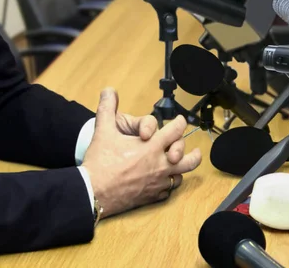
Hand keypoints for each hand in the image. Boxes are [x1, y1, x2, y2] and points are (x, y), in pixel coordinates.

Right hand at [82, 88, 201, 217]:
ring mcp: (157, 182)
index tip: (181, 122)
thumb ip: (108, 108)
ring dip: (180, 170)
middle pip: (188, 160)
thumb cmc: (100, 162)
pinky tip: (162, 182)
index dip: (180, 123)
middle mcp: (160, 164)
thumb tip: (108, 91)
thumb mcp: (103, 131)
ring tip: (179, 167)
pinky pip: (167, 191)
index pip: (176, 131)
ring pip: (179, 177)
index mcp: (152, 146)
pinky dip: (167, 185)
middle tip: (196, 151)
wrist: (92, 192)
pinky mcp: (151, 197)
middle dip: (195, 154)